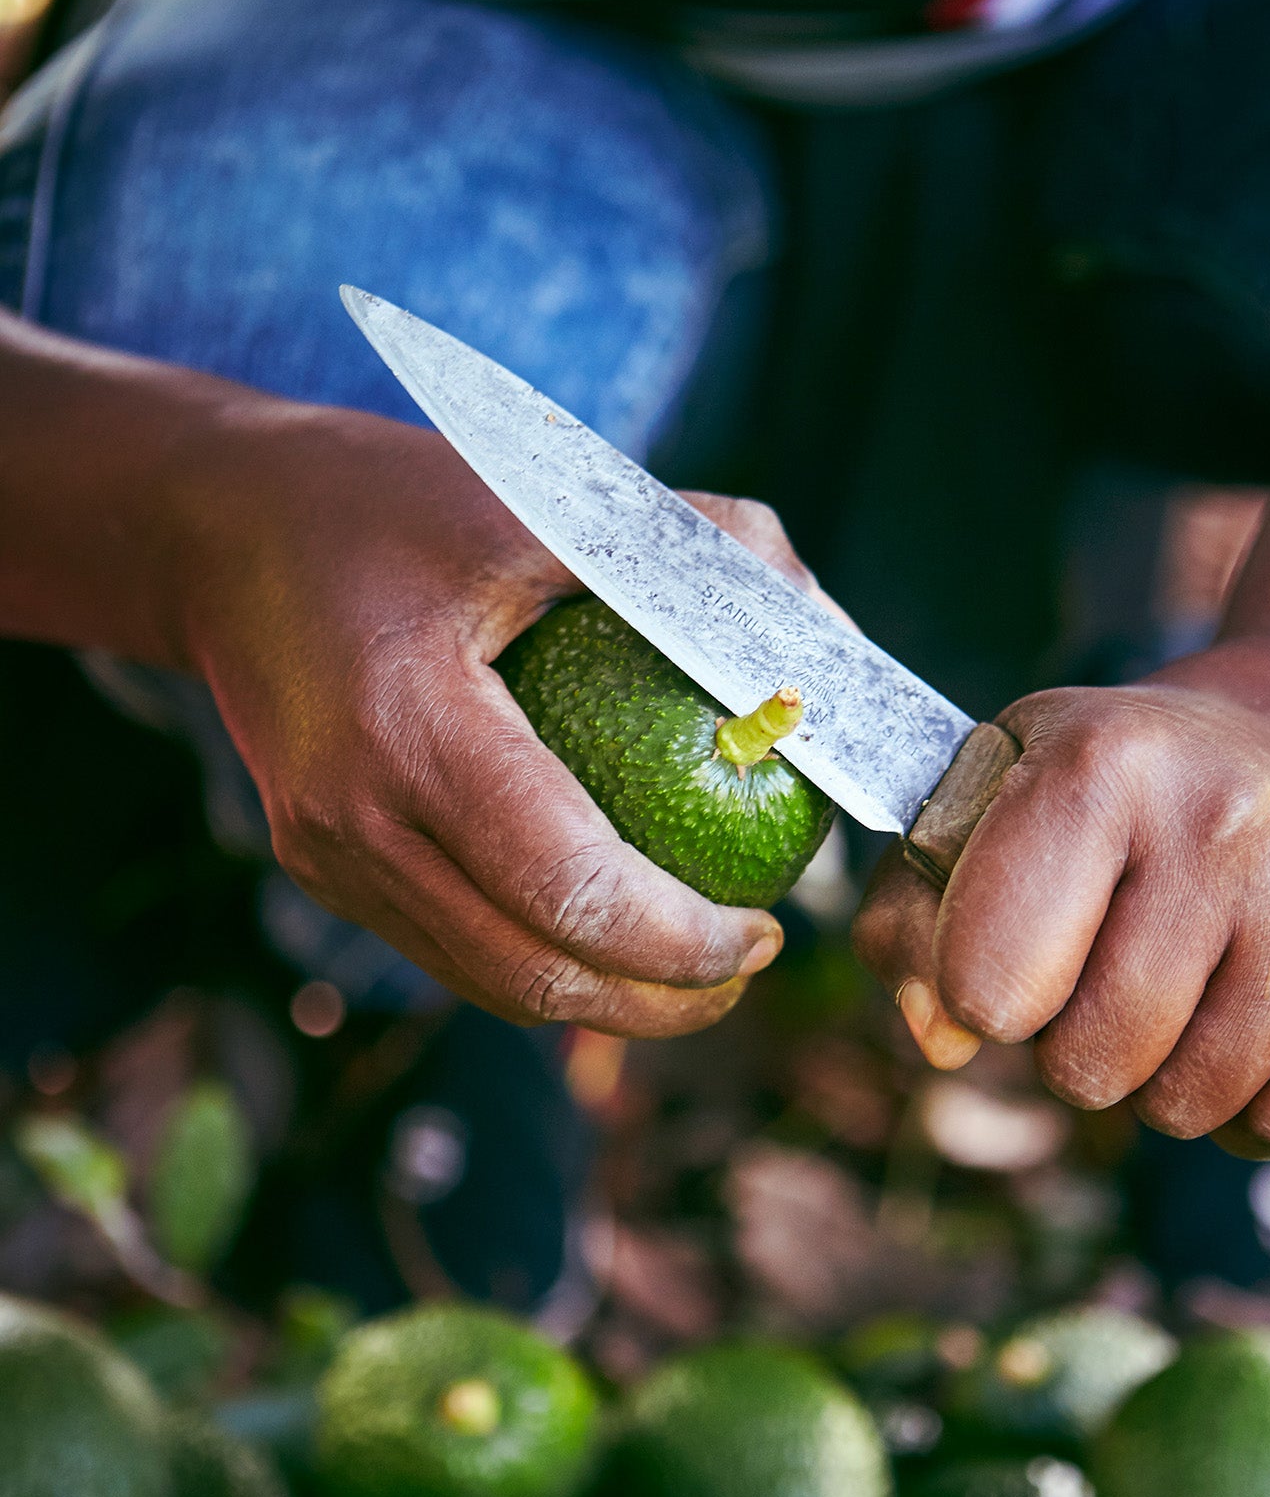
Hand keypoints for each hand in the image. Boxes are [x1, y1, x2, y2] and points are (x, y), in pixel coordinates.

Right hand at [163, 399, 818, 1034]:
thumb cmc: (390, 497)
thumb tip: (828, 634)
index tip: (765, 929)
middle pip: (531, 974)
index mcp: (409, 731)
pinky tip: (614, 935)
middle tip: (750, 969)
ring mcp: (327, 858)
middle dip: (660, 1005)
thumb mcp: (543, 491)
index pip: (569, 890)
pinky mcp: (324, 867)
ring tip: (700, 973)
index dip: (681, 942)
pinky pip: (451, 947)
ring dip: (603, 1003)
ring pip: (488, 983)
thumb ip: (693, 551)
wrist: (215, 528)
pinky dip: (541, 962)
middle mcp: (353, 821)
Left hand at [854, 639, 1269, 1157]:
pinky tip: (1249, 1033)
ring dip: (1162, 1085)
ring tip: (1177, 999)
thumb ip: (916, 922)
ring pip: (1189, 1104)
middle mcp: (1219, 822)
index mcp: (1099, 768)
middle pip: (1089, 1061)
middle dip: (1074, 1050)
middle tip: (1104, 981)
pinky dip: (1251, 1113)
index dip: (983, 997)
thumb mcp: (999, 796)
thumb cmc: (1122, 784)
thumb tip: (942, 1042)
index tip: (1014, 961)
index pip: (989, 983)